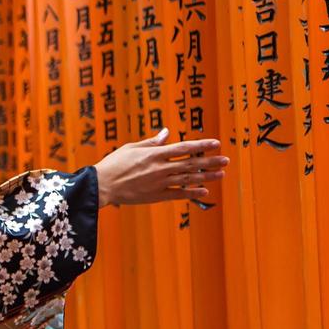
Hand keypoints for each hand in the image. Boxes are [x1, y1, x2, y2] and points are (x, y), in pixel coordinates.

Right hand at [92, 128, 225, 207]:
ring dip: (206, 176)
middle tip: (226, 160)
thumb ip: (152, 142)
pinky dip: (192, 192)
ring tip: (221, 174)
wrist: (103, 185)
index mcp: (154, 154)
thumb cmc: (114, 163)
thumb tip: (167, 133)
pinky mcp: (156, 196)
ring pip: (188, 179)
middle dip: (210, 161)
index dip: (201, 145)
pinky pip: (178, 194)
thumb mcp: (132, 148)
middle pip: (191, 164)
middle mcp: (160, 168)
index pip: (184, 148)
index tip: (216, 143)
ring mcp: (159, 183)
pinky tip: (204, 190)